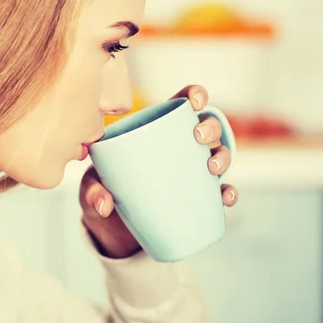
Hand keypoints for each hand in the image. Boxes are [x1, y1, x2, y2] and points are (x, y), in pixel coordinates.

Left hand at [79, 84, 237, 258]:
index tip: (195, 102)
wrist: (114, 227)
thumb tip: (106, 205)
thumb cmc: (105, 189)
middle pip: (207, 126)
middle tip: (199, 137)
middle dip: (211, 126)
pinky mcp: (200, 197)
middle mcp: (181, 145)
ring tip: (213, 169)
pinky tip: (226, 198)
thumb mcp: (93, 185)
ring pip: (220, 154)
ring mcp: (193, 170)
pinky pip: (221, 191)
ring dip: (223, 156)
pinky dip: (228, 193)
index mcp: (157, 128)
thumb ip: (93, 191)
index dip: (195, 95)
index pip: (182, 102)